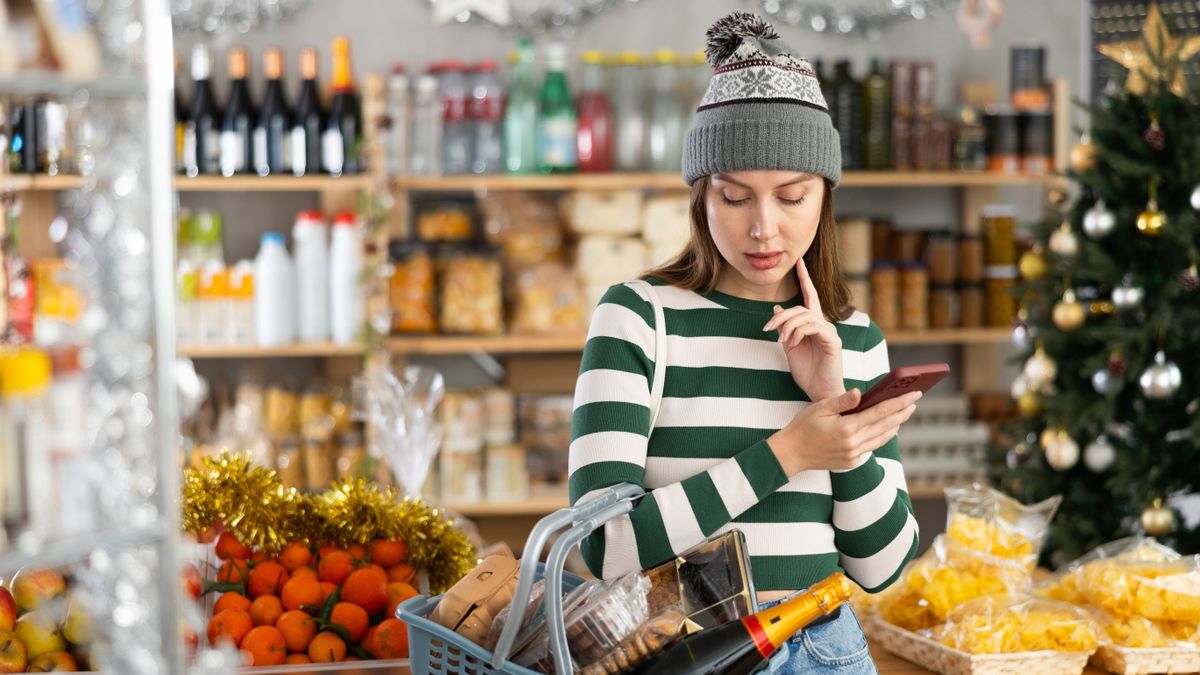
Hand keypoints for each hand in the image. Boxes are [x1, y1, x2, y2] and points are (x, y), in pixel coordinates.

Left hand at [763, 258, 843, 400]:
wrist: (819, 392)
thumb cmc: (807, 372)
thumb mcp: (790, 346)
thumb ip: (784, 328)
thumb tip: (777, 308)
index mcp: (813, 324)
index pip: (810, 295)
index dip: (805, 277)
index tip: (799, 261)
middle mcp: (823, 324)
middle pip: (799, 308)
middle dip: (780, 316)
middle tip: (767, 328)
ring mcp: (829, 331)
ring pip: (804, 316)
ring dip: (787, 326)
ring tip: (782, 342)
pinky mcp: (832, 340)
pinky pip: (812, 326)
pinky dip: (798, 333)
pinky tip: (792, 344)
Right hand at [768, 389, 920, 474]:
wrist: (791, 454)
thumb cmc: (803, 427)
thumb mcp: (820, 408)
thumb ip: (842, 401)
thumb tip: (861, 392)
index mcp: (847, 428)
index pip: (880, 412)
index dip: (899, 402)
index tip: (913, 394)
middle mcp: (854, 443)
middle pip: (886, 425)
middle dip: (903, 412)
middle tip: (915, 401)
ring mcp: (853, 454)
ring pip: (882, 438)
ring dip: (896, 425)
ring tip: (906, 413)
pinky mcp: (851, 461)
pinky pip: (872, 447)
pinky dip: (883, 436)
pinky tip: (888, 429)